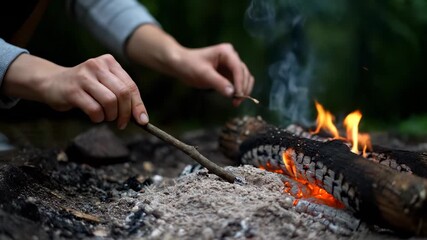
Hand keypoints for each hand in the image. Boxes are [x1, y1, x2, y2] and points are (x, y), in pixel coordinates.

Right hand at [2, 54, 147, 127]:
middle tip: (122, 123)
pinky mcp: (73, 90)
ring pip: (110, 101)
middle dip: (126, 113)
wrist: (51, 83)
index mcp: (109, 62)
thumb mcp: (104, 84)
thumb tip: (141, 117)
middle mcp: (97, 66)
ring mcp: (84, 77)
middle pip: (122, 93)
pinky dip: (98, 118)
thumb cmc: (84, 87)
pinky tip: (95, 117)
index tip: (143, 121)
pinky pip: (94, 109)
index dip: (138, 105)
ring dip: (111, 116)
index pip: (130, 86)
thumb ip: (121, 95)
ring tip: (106, 117)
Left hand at [126, 25, 254, 105]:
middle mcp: (232, 57)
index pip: (238, 68)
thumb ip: (218, 83)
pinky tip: (234, 99)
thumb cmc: (189, 65)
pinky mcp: (228, 74)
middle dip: (243, 88)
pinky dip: (238, 90)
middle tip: (237, 102)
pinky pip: (238, 82)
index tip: (238, 95)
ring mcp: (230, 65)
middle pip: (244, 73)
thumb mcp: (203, 74)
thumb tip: (232, 93)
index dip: (240, 83)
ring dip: (243, 90)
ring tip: (236, 102)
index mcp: (227, 52)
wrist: (180, 64)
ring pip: (244, 78)